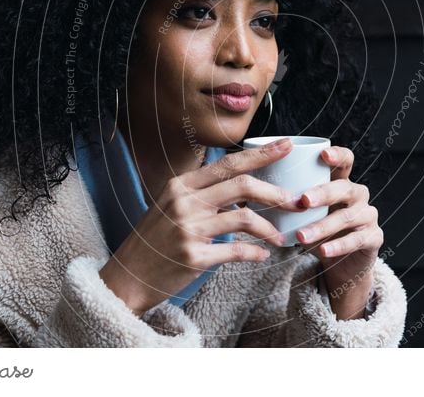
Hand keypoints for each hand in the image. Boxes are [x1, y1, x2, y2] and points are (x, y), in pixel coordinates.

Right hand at [98, 137, 303, 314]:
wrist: (127, 278)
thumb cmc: (154, 241)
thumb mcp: (171, 206)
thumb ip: (202, 194)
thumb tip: (245, 186)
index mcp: (181, 185)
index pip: (228, 163)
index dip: (261, 154)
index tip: (287, 146)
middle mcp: (184, 202)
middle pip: (243, 185)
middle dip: (276, 192)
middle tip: (296, 201)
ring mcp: (188, 229)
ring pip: (245, 218)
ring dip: (270, 229)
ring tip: (281, 238)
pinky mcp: (193, 257)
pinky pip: (236, 250)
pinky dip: (255, 253)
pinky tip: (262, 255)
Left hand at [294, 146, 381, 317]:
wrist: (341, 264)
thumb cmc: (317, 230)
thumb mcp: (304, 212)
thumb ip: (286, 198)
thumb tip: (248, 188)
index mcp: (341, 181)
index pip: (345, 160)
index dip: (337, 155)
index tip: (322, 155)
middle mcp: (358, 194)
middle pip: (344, 187)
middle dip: (323, 193)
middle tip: (302, 200)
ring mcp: (368, 215)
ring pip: (347, 216)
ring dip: (323, 226)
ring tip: (301, 236)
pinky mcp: (374, 237)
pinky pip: (358, 240)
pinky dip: (339, 245)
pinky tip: (323, 251)